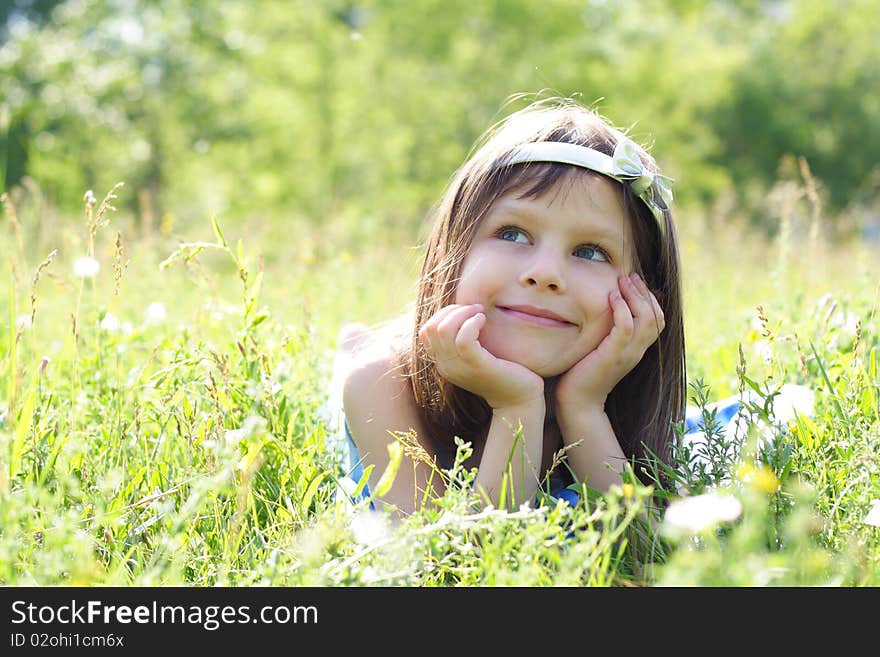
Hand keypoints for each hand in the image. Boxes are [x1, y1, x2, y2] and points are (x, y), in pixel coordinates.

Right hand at [419, 304, 543, 409]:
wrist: (518, 399)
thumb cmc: (501, 372)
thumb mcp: (475, 356)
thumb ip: (463, 340)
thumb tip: (461, 311)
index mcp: (442, 363)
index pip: (425, 331)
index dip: (442, 314)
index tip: (465, 311)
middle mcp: (446, 367)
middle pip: (432, 328)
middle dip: (452, 311)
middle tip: (474, 309)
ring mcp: (459, 368)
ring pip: (444, 330)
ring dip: (462, 314)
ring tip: (479, 313)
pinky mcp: (477, 366)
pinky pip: (463, 339)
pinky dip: (472, 323)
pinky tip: (483, 320)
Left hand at [556, 272, 664, 415]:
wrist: (577, 401)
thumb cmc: (582, 373)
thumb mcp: (600, 348)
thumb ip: (607, 332)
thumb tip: (601, 310)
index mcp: (636, 349)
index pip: (658, 320)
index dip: (650, 298)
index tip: (635, 282)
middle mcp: (637, 351)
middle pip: (656, 316)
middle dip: (644, 292)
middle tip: (629, 276)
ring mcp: (628, 354)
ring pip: (646, 319)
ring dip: (635, 296)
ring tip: (621, 281)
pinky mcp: (614, 355)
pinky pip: (626, 327)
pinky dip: (622, 309)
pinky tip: (611, 297)